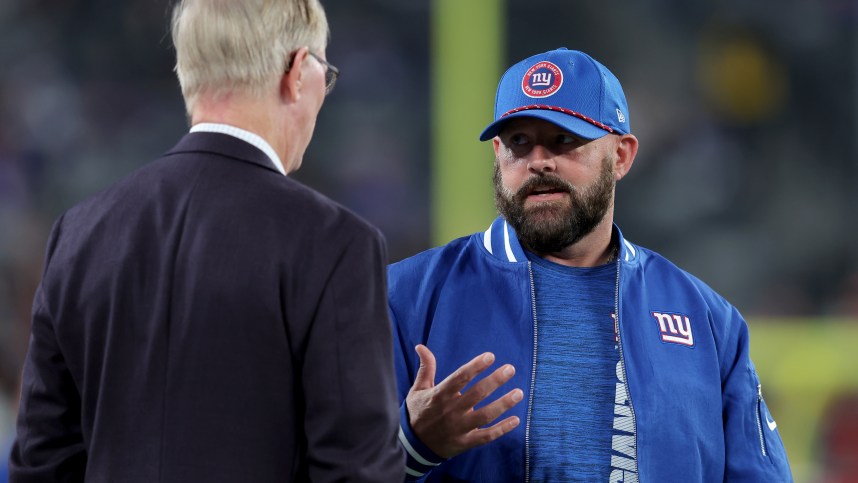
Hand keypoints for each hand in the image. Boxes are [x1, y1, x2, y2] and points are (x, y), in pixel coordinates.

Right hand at [405, 344, 522, 458]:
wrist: (413, 446)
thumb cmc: (417, 413)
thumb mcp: (418, 389)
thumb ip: (425, 368)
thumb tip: (421, 346)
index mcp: (440, 395)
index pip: (460, 378)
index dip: (475, 366)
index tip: (490, 356)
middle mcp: (451, 411)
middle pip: (477, 394)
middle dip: (495, 381)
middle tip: (510, 369)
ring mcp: (459, 428)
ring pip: (485, 415)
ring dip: (503, 404)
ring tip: (519, 393)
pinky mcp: (464, 442)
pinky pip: (486, 436)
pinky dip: (502, 429)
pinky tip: (516, 420)